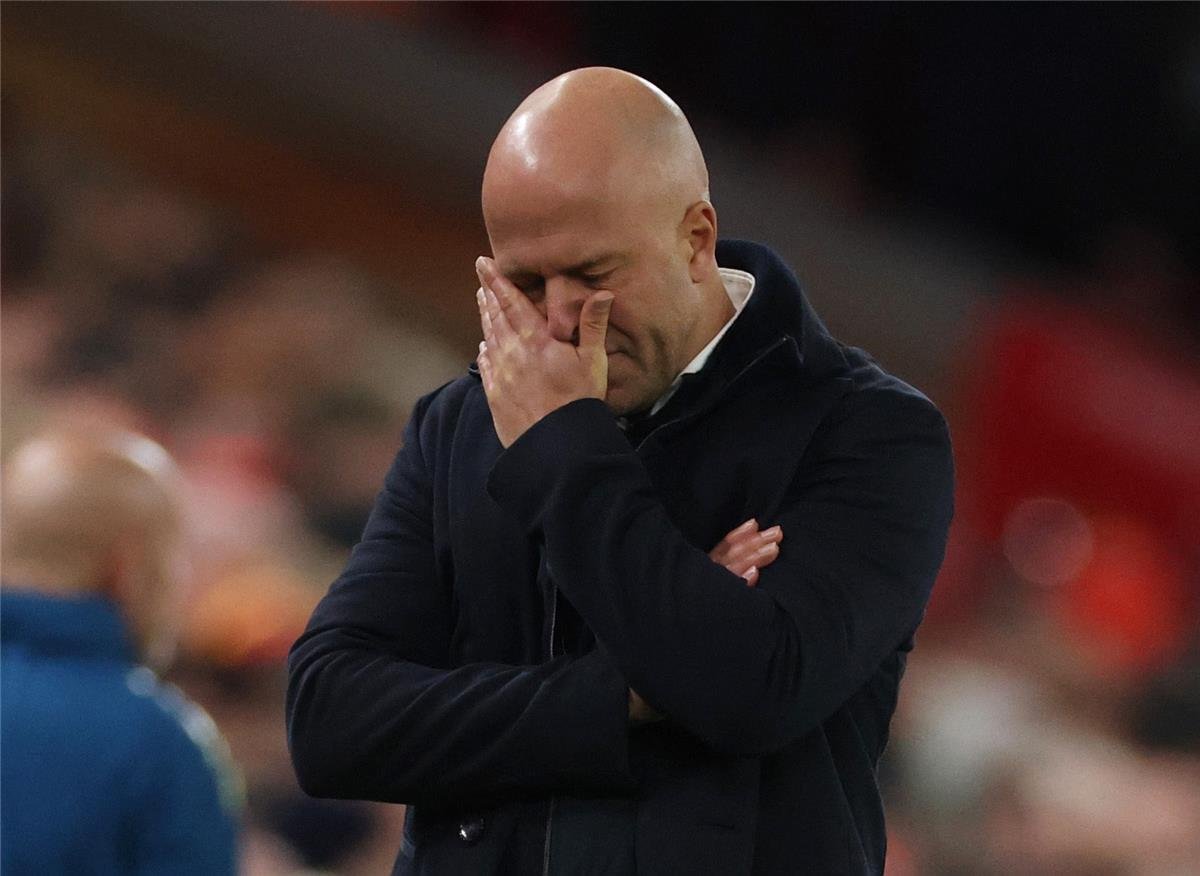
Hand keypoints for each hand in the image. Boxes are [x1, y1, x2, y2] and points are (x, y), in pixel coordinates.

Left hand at [475, 256, 613, 446]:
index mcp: (537, 340)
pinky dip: (484, 350)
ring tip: (483, 303)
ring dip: (486, 318)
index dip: (498, 281)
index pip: (512, 302)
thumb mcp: (594, 361)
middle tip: (482, 278)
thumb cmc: (579, 402)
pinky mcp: (495, 395)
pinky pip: (485, 365)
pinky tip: (485, 345)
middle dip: (489, 295)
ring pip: (489, 338)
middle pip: (496, 317)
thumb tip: (602, 293)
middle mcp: (513, 353)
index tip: (485, 263)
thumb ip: (593, 325)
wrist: (556, 446)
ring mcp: (501, 374)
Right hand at [628, 519, 783, 723]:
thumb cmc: (668, 643)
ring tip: (773, 549)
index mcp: (689, 582)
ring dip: (750, 558)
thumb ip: (705, 589)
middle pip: (725, 559)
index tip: (756, 523)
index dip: (736, 537)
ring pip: (725, 575)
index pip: (716, 554)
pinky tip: (754, 576)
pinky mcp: (696, 623)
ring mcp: (693, 603)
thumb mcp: (687, 606)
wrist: (642, 678)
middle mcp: (690, 588)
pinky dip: (736, 585)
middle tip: (777, 532)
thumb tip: (741, 574)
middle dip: (753, 544)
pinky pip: (719, 602)